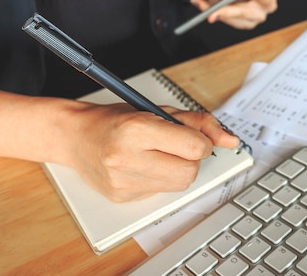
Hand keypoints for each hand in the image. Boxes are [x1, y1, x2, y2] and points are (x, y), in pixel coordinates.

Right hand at [63, 103, 239, 201]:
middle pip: (189, 172)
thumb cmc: (116, 120)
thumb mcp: (159, 110)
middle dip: (192, 159)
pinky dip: (162, 179)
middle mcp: (126, 158)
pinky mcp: (122, 198)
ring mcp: (123, 182)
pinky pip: (162, 193)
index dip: (203, 143)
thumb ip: (199, 123)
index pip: (193, 147)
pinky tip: (145, 166)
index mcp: (136, 129)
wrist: (76, 137)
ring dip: (178, 169)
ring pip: (179, 185)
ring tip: (160, 155)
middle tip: (177, 147)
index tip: (196, 138)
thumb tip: (230, 140)